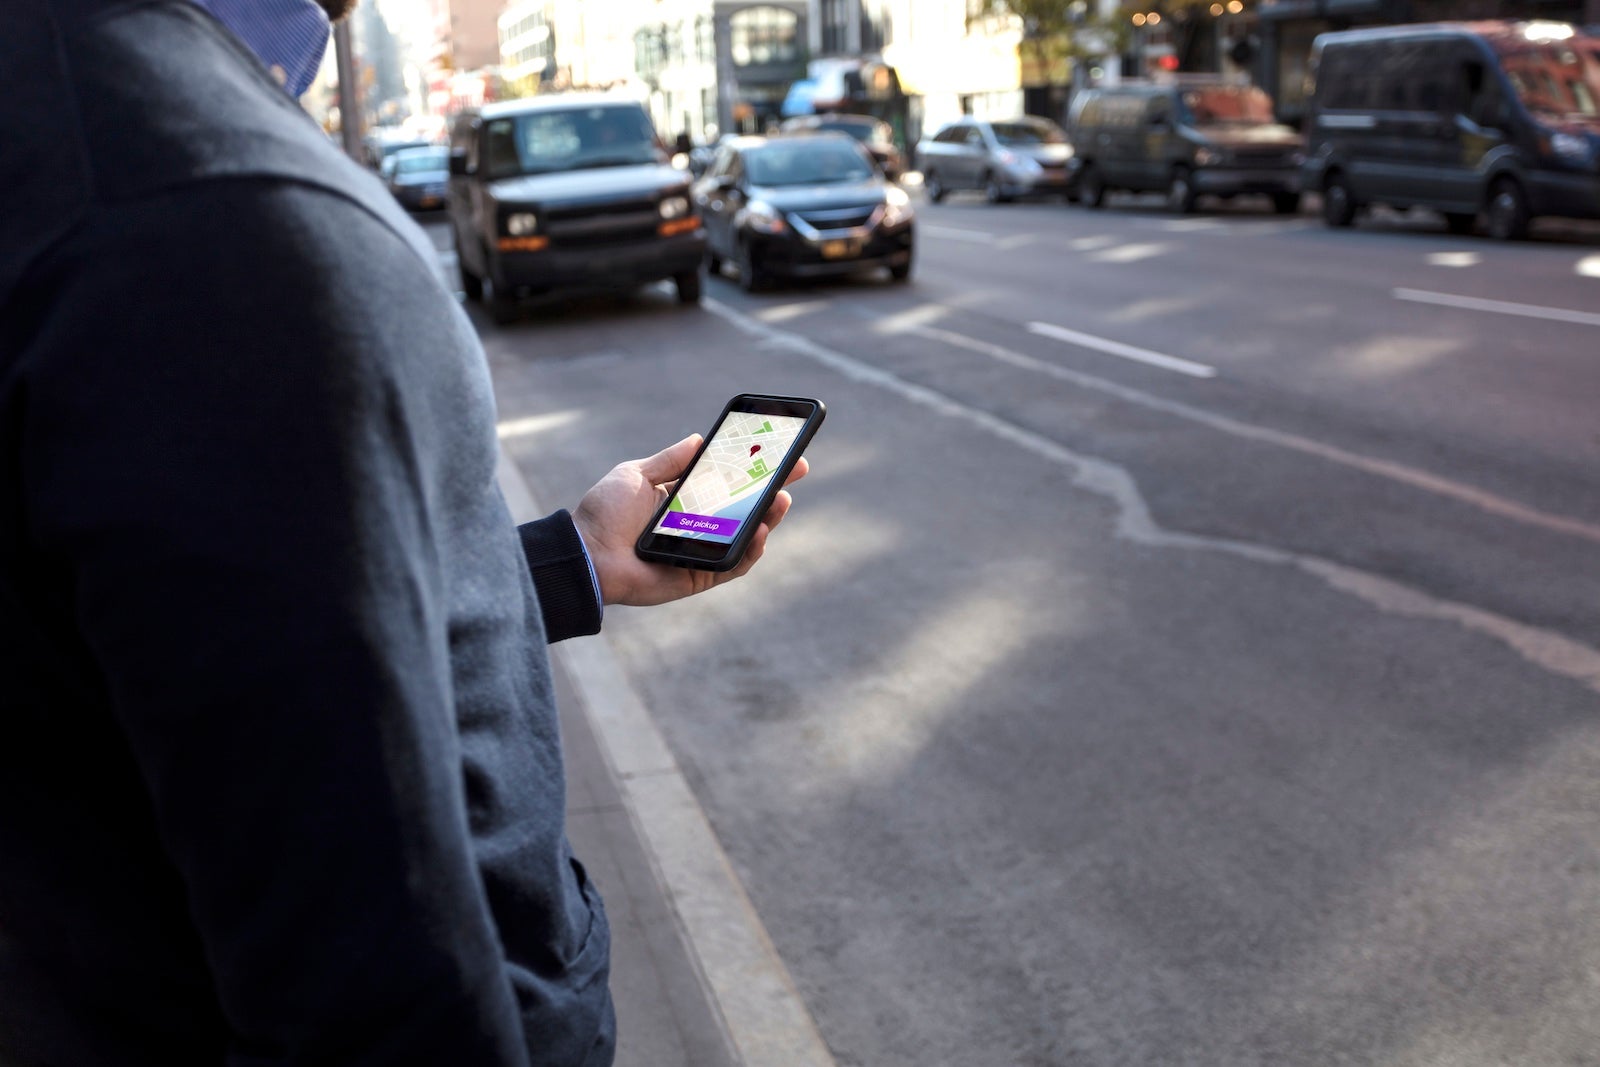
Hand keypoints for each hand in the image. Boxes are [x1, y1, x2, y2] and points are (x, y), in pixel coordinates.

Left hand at [573, 435, 808, 607]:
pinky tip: (760, 532)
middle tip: (796, 470)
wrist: (585, 553)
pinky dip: (750, 550)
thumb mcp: (636, 474)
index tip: (777, 450)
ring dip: (768, 518)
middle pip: (745, 507)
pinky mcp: (699, 575)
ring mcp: (701, 551)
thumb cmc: (604, 513)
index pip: (727, 482)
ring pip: (746, 536)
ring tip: (780, 500)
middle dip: (773, 489)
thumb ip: (669, 460)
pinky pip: (733, 565)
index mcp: (683, 499)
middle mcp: (697, 525)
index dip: (753, 468)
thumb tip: (699, 438)